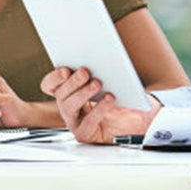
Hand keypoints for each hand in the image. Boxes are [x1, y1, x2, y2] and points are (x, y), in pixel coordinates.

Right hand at [40, 67, 157, 143]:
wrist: (140, 116)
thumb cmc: (123, 95)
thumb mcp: (111, 77)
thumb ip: (99, 67)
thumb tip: (95, 56)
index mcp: (68, 90)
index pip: (50, 85)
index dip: (54, 78)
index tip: (65, 70)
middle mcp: (68, 106)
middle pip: (60, 94)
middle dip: (71, 82)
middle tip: (84, 72)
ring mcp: (75, 121)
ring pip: (68, 107)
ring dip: (82, 93)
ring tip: (97, 83)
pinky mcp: (85, 133)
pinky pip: (88, 122)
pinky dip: (98, 109)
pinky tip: (109, 98)